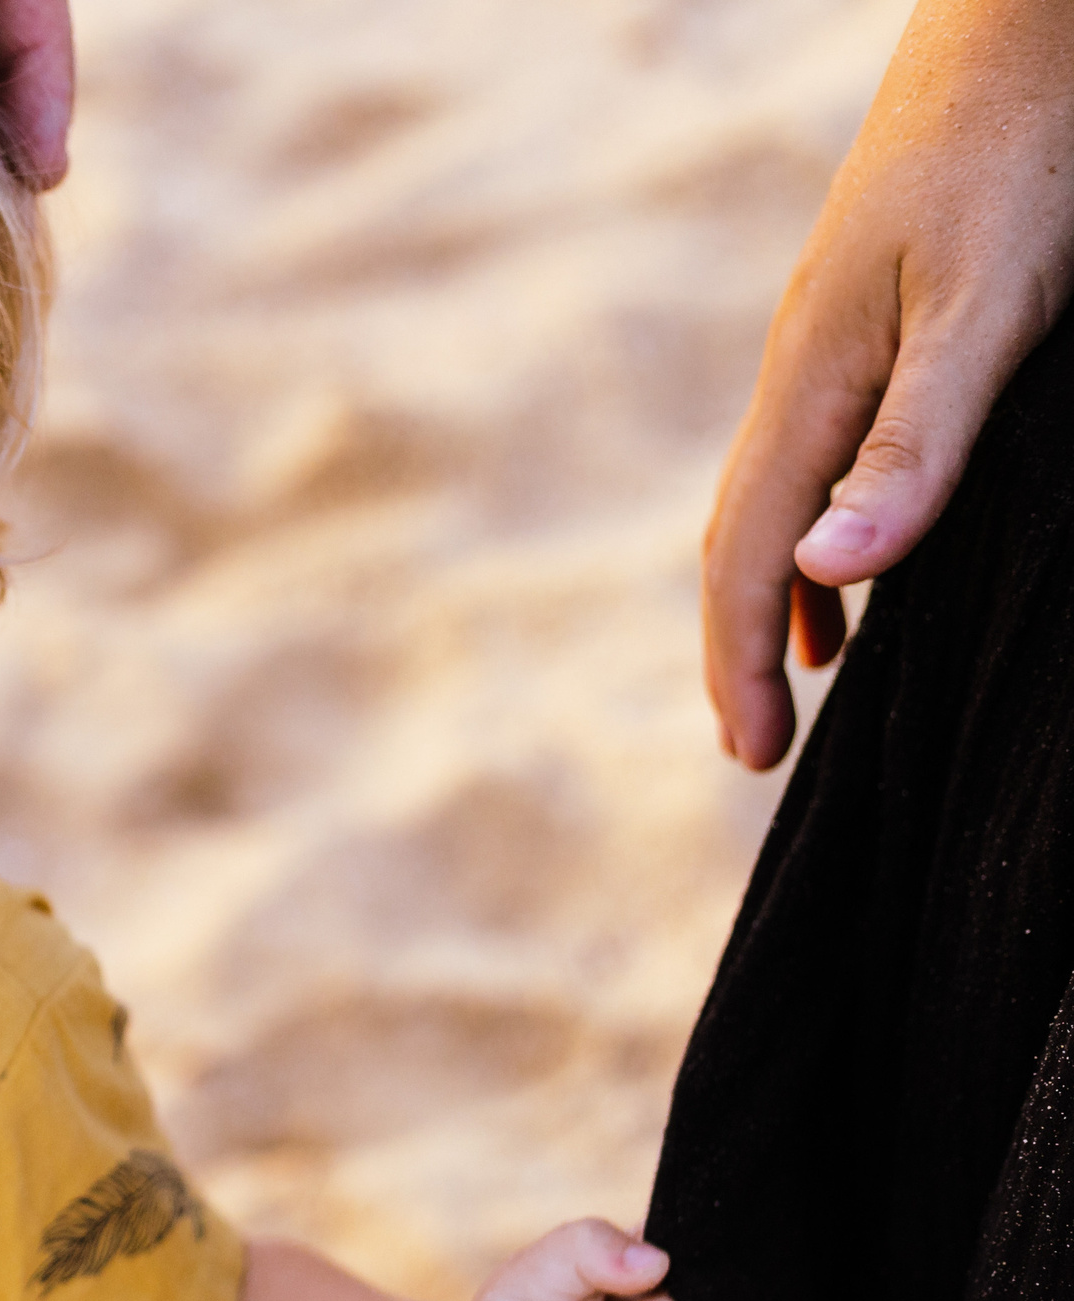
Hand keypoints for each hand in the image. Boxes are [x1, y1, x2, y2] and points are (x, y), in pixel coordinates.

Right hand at [704, 0, 1073, 768]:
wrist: (1028, 14)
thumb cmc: (1031, 152)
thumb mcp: (991, 309)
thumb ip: (915, 446)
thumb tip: (825, 579)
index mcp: (813, 379)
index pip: (747, 553)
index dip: (741, 661)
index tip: (756, 756)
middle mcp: (803, 366)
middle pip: (739, 533)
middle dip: (739, 646)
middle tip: (759, 746)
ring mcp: (830, 338)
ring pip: (777, 492)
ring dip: (779, 591)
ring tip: (805, 676)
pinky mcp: (870, 313)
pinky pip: (819, 451)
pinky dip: (823, 528)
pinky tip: (862, 552)